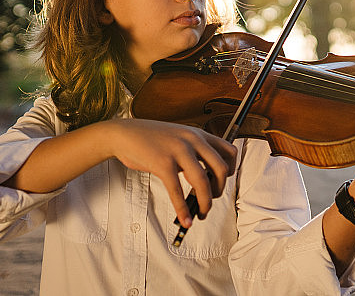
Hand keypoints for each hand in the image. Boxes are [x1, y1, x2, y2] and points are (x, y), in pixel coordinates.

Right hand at [108, 119, 237, 226]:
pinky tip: (184, 219)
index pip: (230, 151)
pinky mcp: (163, 163)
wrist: (124, 134)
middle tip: (209, 201)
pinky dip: (183, 209)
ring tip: (200, 214)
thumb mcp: (179, 138)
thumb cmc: (151, 139)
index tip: (221, 183)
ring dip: (205, 204)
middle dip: (219, 191)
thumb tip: (205, 180)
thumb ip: (194, 152)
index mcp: (199, 134)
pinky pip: (177, 190)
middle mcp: (193, 140)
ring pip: (203, 182)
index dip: (231, 171)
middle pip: (221, 169)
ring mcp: (178, 150)